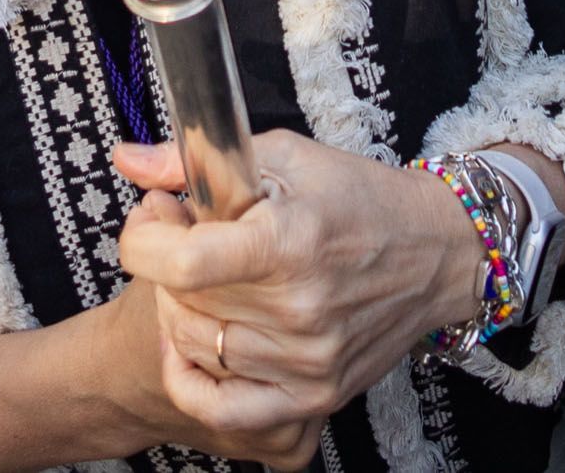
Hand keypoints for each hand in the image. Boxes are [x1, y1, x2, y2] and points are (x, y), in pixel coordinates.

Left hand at [115, 134, 480, 459]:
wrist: (438, 252)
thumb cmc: (359, 198)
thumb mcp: (283, 156)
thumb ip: (198, 160)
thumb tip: (127, 158)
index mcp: (288, 242)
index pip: (181, 263)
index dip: (142, 241)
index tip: (149, 223)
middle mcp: (298, 309)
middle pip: (182, 302)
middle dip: (163, 264)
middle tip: (182, 237)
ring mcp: (308, 360)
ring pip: (195, 347)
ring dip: (182, 312)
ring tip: (204, 281)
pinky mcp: (317, 393)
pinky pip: (224, 408)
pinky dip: (192, 383)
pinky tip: (190, 350)